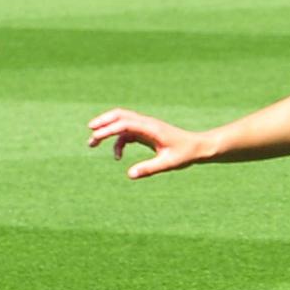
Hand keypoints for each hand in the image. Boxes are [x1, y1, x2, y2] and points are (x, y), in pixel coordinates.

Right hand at [86, 108, 210, 178]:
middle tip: (90, 132)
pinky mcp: (145, 133)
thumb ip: (149, 168)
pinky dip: (118, 142)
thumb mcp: (168, 163)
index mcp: (151, 128)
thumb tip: (130, 175)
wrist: (198, 147)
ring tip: (92, 143)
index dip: (109, 129)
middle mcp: (146, 124)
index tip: (96, 137)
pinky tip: (117, 156)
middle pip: (119, 115)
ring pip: (121, 122)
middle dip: (103, 122)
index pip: (125, 123)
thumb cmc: (185, 154)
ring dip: (106, 130)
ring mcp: (145, 127)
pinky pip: (126, 134)